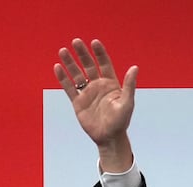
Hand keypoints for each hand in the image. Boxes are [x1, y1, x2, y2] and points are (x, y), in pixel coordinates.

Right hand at [53, 38, 137, 170]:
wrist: (109, 138)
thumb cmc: (121, 122)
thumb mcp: (127, 103)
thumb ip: (129, 85)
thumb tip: (135, 68)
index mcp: (110, 84)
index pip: (104, 64)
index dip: (99, 53)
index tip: (94, 43)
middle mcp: (98, 86)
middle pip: (89, 65)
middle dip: (82, 54)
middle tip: (76, 42)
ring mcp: (87, 93)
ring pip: (77, 74)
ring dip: (70, 63)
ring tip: (63, 51)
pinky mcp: (78, 103)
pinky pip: (69, 88)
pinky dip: (63, 78)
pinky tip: (58, 67)